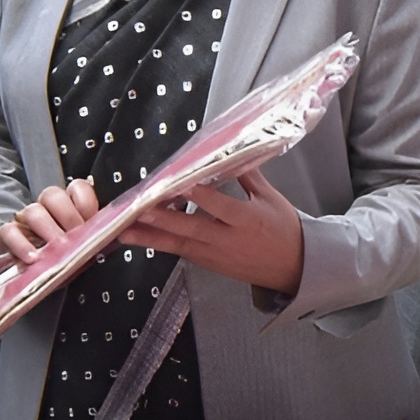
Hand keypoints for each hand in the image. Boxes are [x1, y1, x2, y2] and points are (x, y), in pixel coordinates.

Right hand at [0, 178, 99, 272]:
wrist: (28, 276)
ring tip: (56, 249)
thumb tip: (119, 232)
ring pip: (33, 211)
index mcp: (68, 207)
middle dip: (68, 217)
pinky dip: (22, 244)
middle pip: (53, 195)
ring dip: (47, 230)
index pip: (76, 187)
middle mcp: (46, 209)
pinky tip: (33, 257)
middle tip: (74, 238)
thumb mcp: (82, 251)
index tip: (91, 219)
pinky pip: (10, 231)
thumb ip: (96, 240)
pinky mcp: (7, 236)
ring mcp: (24, 221)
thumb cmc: (60, 262)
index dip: (84, 201)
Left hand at [128, 170, 305, 296]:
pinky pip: (182, 252)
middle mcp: (229, 241)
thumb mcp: (271, 199)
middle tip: (141, 211)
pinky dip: (161, 244)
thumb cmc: (284, 230)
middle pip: (193, 230)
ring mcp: (216, 255)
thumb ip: (248, 175)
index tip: (182, 184)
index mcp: (248, 221)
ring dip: (150, 238)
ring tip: (125, 232)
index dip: (201, 196)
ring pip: (180, 245)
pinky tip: (139, 237)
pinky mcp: (209, 264)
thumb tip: (233, 150)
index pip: (221, 207)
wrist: (295, 269)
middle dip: (165, 221)